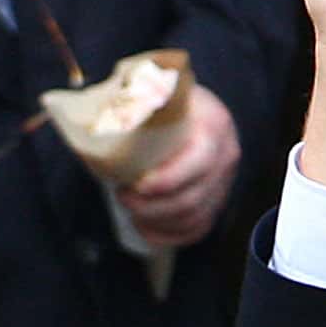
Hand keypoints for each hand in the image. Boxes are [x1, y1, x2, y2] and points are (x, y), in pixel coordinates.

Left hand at [113, 84, 241, 249]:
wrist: (188, 110)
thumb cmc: (163, 103)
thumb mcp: (156, 91)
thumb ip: (138, 98)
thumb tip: (99, 116)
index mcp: (213, 124)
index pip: (199, 160)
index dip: (166, 180)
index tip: (136, 185)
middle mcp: (226, 155)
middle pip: (191, 198)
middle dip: (151, 206)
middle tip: (123, 196)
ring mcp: (224, 182)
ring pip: (193, 218)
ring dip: (157, 222)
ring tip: (131, 212)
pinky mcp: (216, 201)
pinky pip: (198, 229)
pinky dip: (169, 236)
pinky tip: (146, 229)